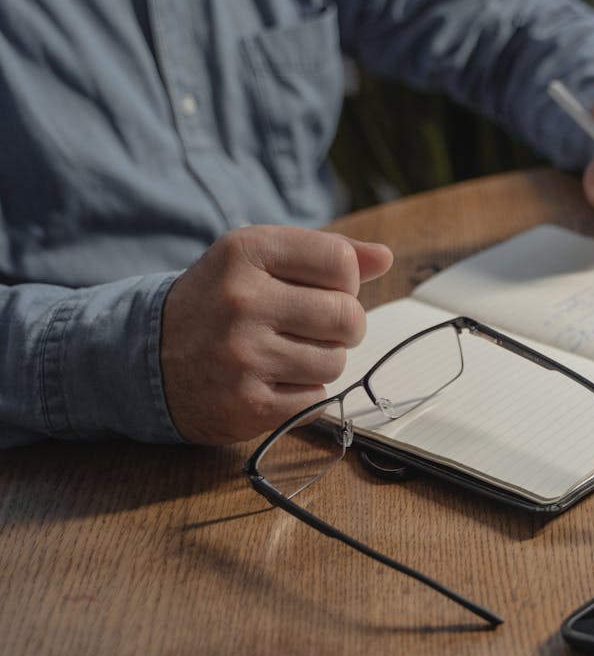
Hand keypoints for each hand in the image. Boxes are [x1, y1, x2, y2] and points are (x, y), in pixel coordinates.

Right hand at [160, 225, 392, 444]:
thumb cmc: (221, 302)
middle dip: (343, 326)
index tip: (323, 289)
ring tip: (285, 353)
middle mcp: (241, 300)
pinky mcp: (248, 403)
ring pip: (336, 361)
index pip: (341, 262)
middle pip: (348, 316)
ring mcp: (242, 354)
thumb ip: (324, 253)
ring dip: (322, 361)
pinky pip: (317, 399)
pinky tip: (271, 380)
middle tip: (314, 328)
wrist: (148, 358)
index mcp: (246, 251)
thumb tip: (384, 258)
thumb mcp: (259, 260)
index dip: (345, 281)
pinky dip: (304, 393)